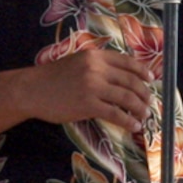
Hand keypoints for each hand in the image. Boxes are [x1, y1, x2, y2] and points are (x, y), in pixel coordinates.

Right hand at [17, 45, 151, 133]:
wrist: (32, 90)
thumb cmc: (53, 78)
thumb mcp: (77, 62)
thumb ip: (98, 65)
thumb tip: (121, 77)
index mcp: (95, 56)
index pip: (128, 62)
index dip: (143, 72)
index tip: (151, 80)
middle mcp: (97, 68)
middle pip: (131, 81)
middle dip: (145, 94)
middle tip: (149, 103)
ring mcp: (93, 86)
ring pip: (127, 98)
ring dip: (140, 109)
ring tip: (145, 116)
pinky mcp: (89, 105)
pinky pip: (116, 114)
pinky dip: (129, 121)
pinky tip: (134, 126)